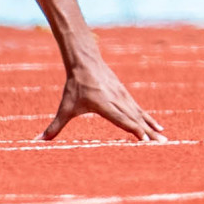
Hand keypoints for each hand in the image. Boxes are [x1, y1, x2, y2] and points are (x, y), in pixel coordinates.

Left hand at [42, 59, 165, 141]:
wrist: (85, 61)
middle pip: (134, 118)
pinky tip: (158, 126)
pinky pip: (139, 109)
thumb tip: (38, 140)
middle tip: (162, 143)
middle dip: (148, 132)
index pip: (120, 119)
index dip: (133, 129)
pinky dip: (149, 118)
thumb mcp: (65, 107)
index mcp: (103, 104)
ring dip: (152, 126)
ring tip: (164, 137)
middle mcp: (116, 100)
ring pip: (140, 114)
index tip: (144, 139)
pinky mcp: (125, 94)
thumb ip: (55, 126)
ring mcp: (122, 96)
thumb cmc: (74, 86)